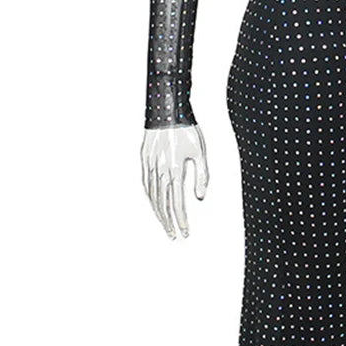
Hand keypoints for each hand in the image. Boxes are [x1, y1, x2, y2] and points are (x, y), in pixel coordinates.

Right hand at [140, 124, 208, 238]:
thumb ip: (201, 176)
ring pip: (152, 196)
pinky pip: (145, 184)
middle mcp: (160, 171)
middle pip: (163, 204)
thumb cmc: (186, 130)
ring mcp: (149, 166)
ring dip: (158, 213)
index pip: (177, 203)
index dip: (181, 220)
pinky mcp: (144, 160)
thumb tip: (200, 197)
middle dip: (169, 222)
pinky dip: (150, 198)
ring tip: (165, 225)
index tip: (184, 232)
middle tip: (174, 235)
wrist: (167, 110)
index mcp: (175, 170)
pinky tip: (154, 204)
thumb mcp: (201, 152)